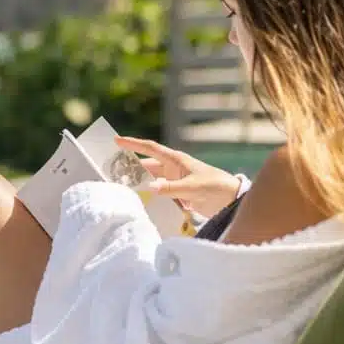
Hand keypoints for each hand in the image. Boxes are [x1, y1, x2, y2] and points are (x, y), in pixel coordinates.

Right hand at [114, 136, 243, 217]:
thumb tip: (150, 188)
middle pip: (147, 166)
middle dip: (130, 167)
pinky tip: (141, 203)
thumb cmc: (216, 186)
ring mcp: (175, 182)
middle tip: (111, 170)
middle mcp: (173, 169)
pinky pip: (160, 194)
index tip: (116, 141)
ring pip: (152, 181)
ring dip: (140, 184)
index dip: (133, 144)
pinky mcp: (179, 195)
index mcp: (175, 160)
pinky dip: (150, 197)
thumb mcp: (193, 187)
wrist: (232, 200)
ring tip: (122, 188)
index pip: (150, 149)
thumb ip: (172, 188)